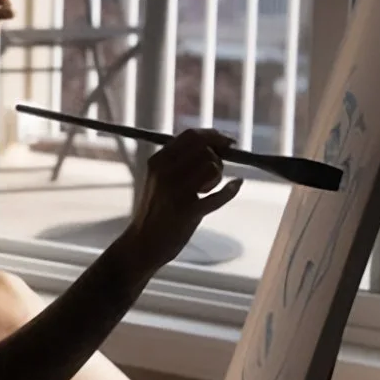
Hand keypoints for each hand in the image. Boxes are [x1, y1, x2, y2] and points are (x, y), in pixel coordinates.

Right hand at [120, 128, 242, 270]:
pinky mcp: (187, 212)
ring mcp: (176, 192)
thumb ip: (178, 161)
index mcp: (158, 161)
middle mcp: (164, 173)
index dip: (214, 135)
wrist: (142, 244)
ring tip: (206, 190)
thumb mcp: (159, 179)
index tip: (227, 142)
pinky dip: (231, 190)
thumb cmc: (156, 210)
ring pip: (212, 167)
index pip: (191, 135)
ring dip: (217, 177)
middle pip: (205, 149)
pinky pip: (218, 196)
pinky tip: (237, 185)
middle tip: (213, 176)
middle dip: (217, 158)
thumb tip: (213, 144)